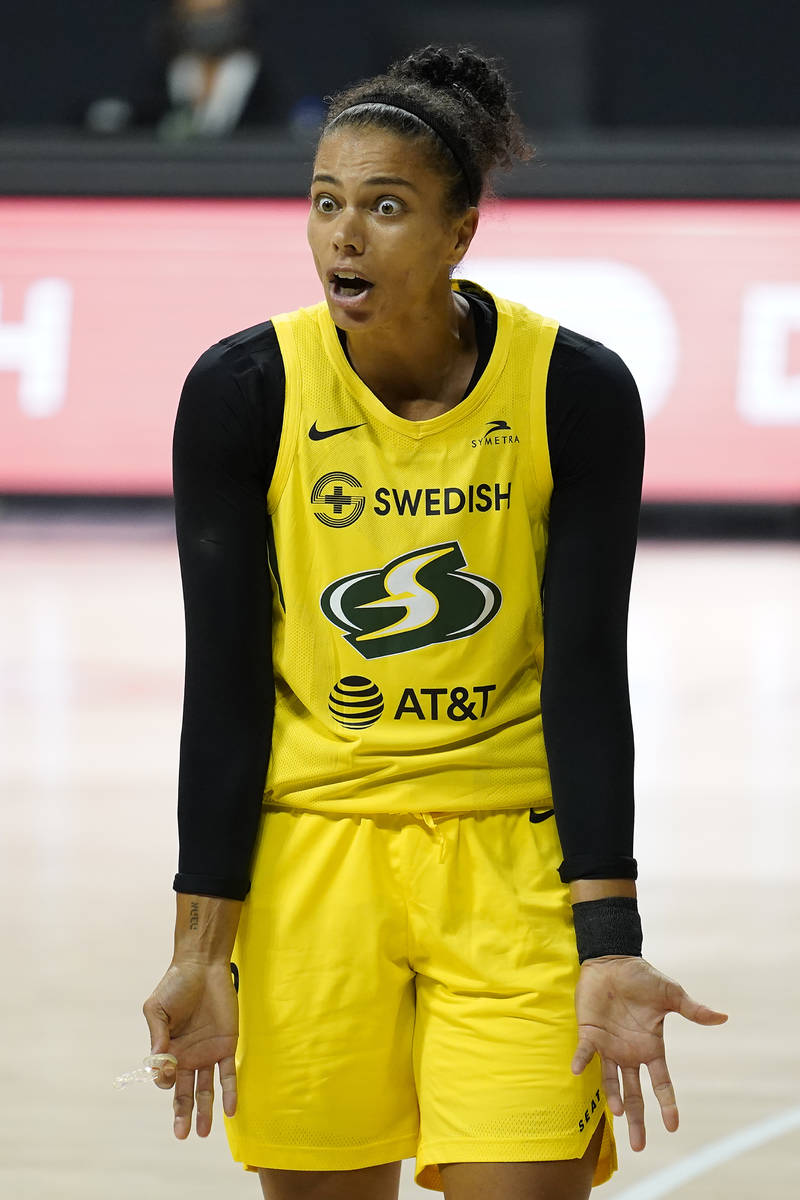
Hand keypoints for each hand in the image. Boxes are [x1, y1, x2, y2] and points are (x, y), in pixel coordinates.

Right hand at [142, 960, 237, 1138]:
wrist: (202, 967)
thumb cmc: (176, 986)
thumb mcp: (157, 1009)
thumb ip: (158, 1035)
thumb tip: (158, 1063)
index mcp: (169, 1051)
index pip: (166, 1078)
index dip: (166, 1080)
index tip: (167, 1073)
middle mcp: (187, 1057)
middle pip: (185, 1092)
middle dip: (182, 1114)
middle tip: (181, 1135)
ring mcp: (207, 1053)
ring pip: (206, 1089)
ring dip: (205, 1111)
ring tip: (202, 1133)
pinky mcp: (226, 1046)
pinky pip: (228, 1074)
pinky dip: (230, 1092)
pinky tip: (230, 1109)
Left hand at [571, 956, 726, 1150]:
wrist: (613, 962)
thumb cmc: (642, 978)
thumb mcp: (670, 994)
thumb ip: (692, 1009)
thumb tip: (722, 1017)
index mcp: (650, 1047)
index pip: (660, 1082)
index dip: (667, 1103)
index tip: (672, 1126)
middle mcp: (630, 1053)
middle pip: (634, 1093)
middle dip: (637, 1118)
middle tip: (639, 1146)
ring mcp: (608, 1046)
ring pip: (610, 1081)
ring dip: (613, 1097)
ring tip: (619, 1113)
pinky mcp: (589, 1034)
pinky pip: (584, 1053)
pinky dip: (581, 1061)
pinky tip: (578, 1070)